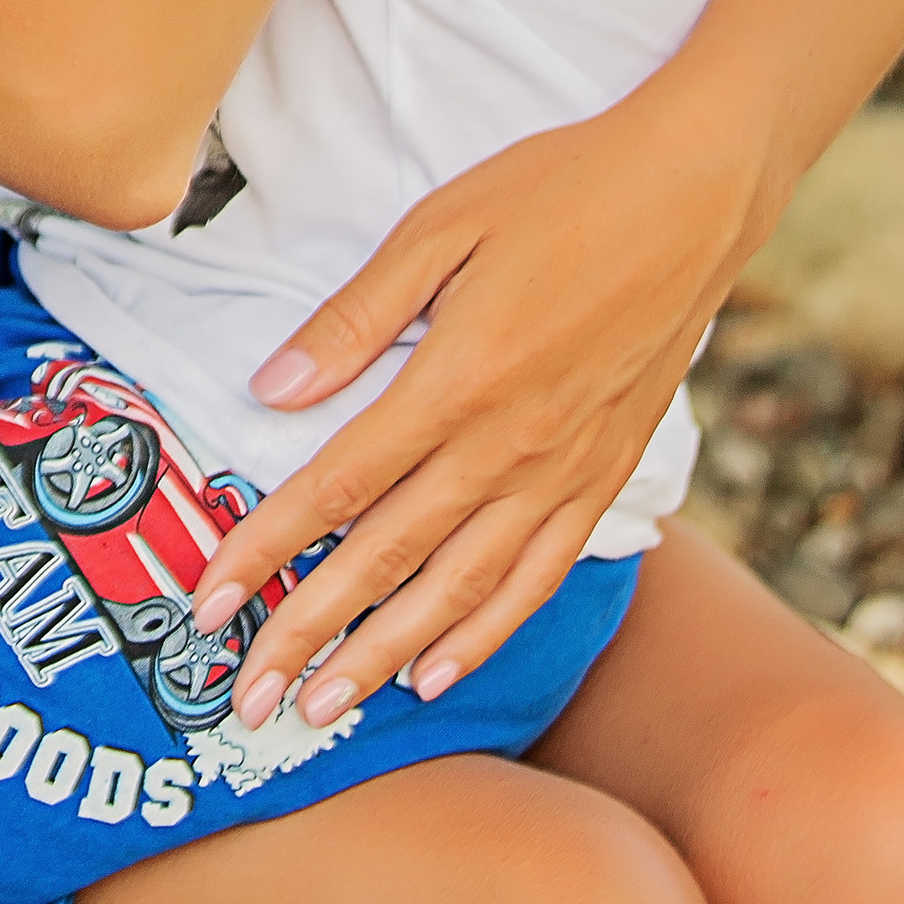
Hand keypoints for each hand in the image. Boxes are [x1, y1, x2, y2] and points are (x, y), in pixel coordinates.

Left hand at [187, 77, 765, 727]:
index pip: (336, 485)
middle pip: (386, 559)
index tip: (206, 603)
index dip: (264, 550)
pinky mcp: (605, 478)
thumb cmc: (560, 191)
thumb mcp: (441, 226)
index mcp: (456, 378)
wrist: (698, 196)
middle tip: (244, 702)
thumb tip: (271, 386)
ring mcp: (563, 472)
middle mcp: (508, 445)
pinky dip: (485, 633)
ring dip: (384, 657)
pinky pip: (538, 578)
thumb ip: (356, 317)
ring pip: (458, 590)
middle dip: (307, 635)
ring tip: (323, 711)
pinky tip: (438, 673)